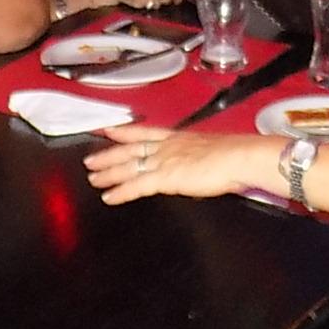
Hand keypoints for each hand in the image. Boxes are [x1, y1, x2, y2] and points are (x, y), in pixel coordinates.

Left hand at [85, 126, 267, 203]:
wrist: (238, 158)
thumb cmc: (233, 156)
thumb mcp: (211, 151)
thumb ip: (197, 158)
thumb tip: (197, 167)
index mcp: (177, 138)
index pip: (143, 132)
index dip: (124, 132)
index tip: (109, 131)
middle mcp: (166, 146)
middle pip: (129, 149)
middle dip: (108, 155)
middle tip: (89, 160)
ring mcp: (163, 161)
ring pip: (128, 166)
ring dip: (108, 173)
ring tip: (93, 179)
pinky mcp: (164, 177)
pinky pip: (136, 186)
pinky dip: (120, 191)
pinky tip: (109, 197)